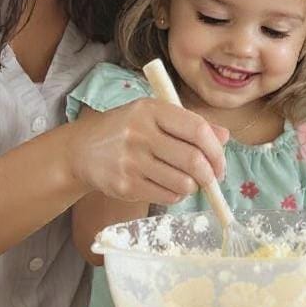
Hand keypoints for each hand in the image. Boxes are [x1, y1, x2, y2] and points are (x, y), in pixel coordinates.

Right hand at [67, 99, 226, 204]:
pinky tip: (168, 187)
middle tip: (211, 179)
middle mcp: (140, 133)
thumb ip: (189, 124)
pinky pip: (166, 196)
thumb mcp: (153, 116)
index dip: (216, 150)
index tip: (220, 162)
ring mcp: (131, 161)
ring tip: (186, 181)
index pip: (197, 130)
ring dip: (192, 187)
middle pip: (193, 160)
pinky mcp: (125, 184)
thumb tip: (225, 137)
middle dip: (210, 174)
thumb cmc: (125, 130)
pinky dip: (175, 195)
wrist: (81, 150)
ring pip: (182, 183)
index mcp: (151, 110)